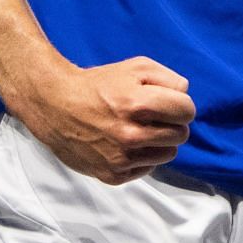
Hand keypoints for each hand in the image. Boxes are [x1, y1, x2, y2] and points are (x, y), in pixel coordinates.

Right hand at [13, 55, 194, 184]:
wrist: (56, 107)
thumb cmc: (99, 85)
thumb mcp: (135, 67)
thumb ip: (168, 78)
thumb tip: (185, 95)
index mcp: (138, 103)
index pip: (186, 111)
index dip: (181, 105)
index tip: (170, 103)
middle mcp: (130, 134)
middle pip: (181, 134)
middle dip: (173, 123)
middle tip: (155, 117)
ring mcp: (121, 158)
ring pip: (168, 154)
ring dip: (160, 142)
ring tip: (141, 129)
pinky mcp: (112, 175)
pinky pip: (148, 168)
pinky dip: (143, 157)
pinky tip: (127, 143)